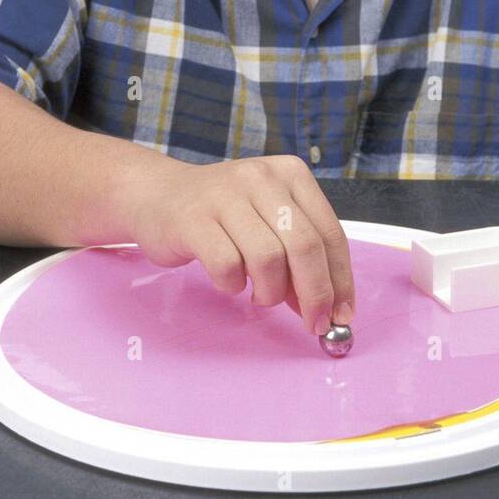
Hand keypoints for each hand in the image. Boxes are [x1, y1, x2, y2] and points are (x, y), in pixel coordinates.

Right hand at [127, 152, 355, 336]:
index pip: (329, 232)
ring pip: (268, 259)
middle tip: (312, 324)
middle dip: (315, 294)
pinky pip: (228, 266)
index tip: (341, 314)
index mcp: (290, 174)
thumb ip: (299, 256)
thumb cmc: (222, 214)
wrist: (157, 195)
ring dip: (270, 292)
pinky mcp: (194, 219)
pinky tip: (228, 279)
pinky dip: (233, 285)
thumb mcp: (268, 221)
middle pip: (305, 246)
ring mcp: (226, 195)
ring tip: (259, 294)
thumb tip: (327, 307)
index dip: (340, 280)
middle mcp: (261, 178)